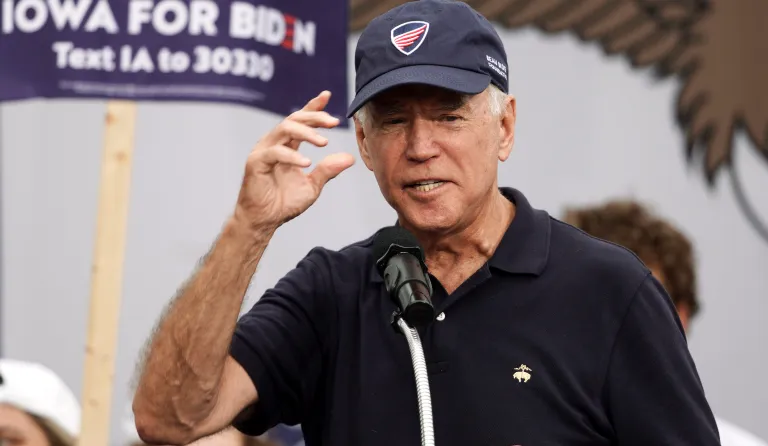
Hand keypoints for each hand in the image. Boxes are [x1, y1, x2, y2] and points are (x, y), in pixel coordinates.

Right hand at [233, 91, 354, 231]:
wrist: (264, 220)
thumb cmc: (284, 203)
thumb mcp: (313, 185)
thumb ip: (328, 170)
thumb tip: (350, 158)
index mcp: (286, 145)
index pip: (300, 120)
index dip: (312, 106)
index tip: (327, 96)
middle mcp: (274, 143)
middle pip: (293, 119)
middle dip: (314, 116)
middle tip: (333, 122)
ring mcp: (263, 151)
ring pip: (284, 129)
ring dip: (306, 132)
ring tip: (323, 142)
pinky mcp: (255, 162)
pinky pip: (275, 152)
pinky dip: (292, 156)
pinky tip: (306, 163)